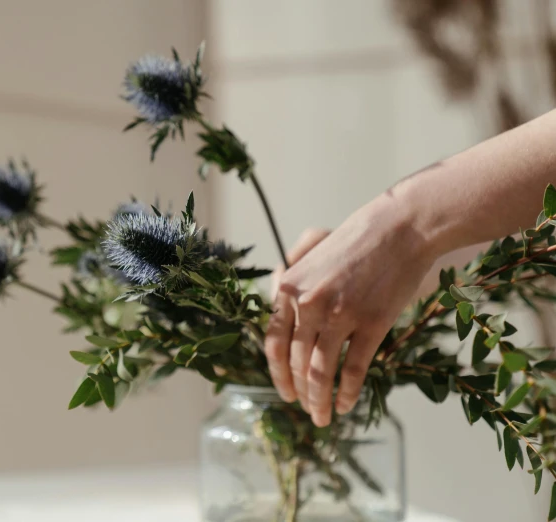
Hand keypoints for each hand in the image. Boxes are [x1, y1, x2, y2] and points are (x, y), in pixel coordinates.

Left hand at [264, 199, 438, 426]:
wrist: (398, 228)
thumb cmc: (355, 241)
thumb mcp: (309, 257)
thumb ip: (291, 287)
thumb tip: (279, 322)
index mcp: (288, 289)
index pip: (273, 343)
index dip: (277, 374)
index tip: (284, 391)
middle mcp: (308, 304)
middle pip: (295, 362)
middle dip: (300, 392)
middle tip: (306, 409)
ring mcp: (340, 315)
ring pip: (320, 371)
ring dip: (319, 401)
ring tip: (322, 417)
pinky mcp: (371, 323)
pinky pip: (353, 369)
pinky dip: (346, 392)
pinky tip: (345, 405)